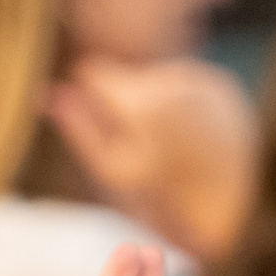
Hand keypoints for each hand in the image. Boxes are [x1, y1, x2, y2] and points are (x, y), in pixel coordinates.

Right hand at [42, 56, 259, 267]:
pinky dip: (181, 104)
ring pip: (156, 77)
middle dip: (124, 101)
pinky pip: (186, 83)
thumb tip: (49, 95)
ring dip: (153, 101)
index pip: (94, 72)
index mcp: (143, 106)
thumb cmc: (160, 192)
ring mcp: (202, 80)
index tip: (92, 109)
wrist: (227, 204)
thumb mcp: (112, 166)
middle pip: (127, 76)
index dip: (88, 91)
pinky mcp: (224, 85)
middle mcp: (174, 82)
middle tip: (138, 138)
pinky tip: (189, 133)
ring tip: (166, 140)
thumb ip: (79, 128)